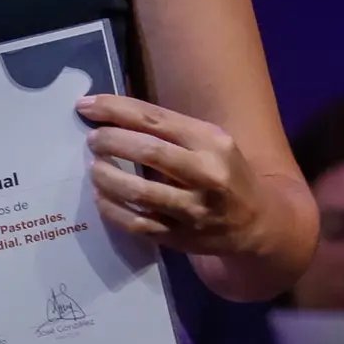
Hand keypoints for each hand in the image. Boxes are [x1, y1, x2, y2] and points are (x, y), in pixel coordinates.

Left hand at [77, 93, 265, 258]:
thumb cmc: (224, 172)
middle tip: (92, 140)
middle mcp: (207, 175)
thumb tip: (109, 113)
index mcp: (212, 142)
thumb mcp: (210, 142)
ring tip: (94, 168)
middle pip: (148, 151)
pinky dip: (111, 209)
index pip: (155, 119)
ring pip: (139, 191)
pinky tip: (100, 197)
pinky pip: (137, 223)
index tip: (86, 105)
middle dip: (110, 141)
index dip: (115, 110)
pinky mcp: (182, 237)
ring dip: (107, 176)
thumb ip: (167, 129)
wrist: (258, 223)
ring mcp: (194, 210)